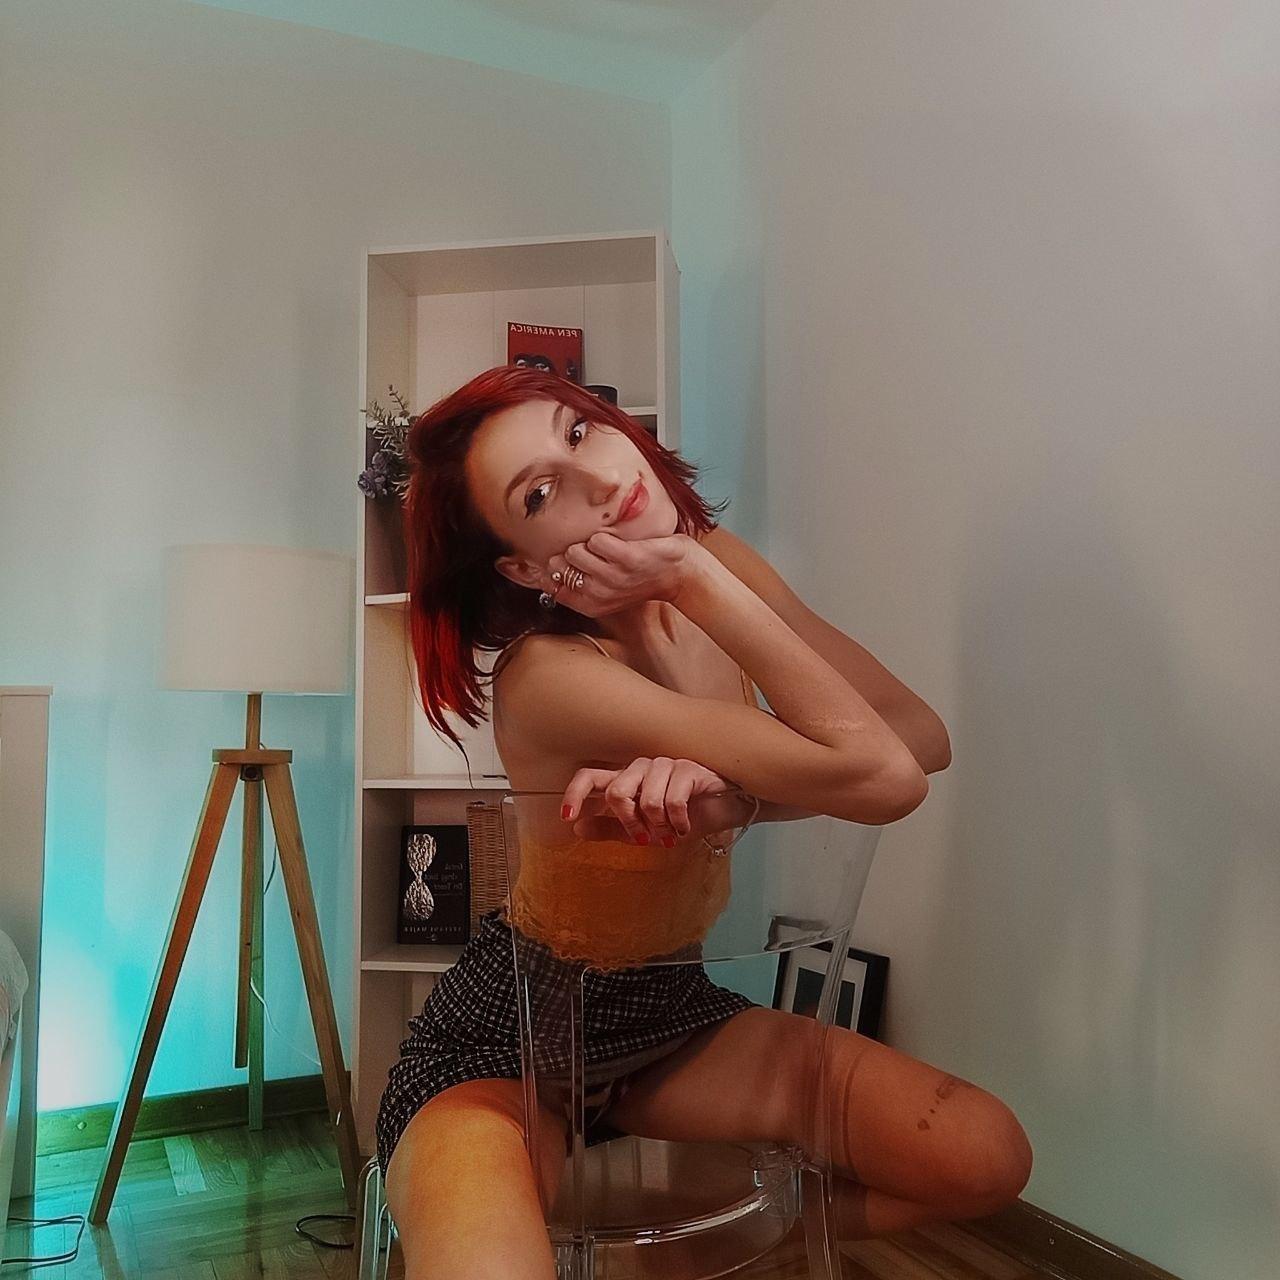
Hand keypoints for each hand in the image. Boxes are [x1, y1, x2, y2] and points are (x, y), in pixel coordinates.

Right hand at [542, 529, 704, 617]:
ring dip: (589, 543)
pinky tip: (619, 542)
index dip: (549, 570)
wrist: (680, 574)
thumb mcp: (606, 591)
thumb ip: (575, 585)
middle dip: (570, 553)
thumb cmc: (641, 578)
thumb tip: (540, 571)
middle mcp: (599, 595)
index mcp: (591, 605)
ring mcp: (613, 578)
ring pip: (575, 551)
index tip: (563, 562)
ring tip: (608, 548)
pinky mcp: (627, 560)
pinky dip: (605, 536)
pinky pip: (597, 540)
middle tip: (594, 554)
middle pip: (558, 566)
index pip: (550, 587)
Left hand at [560, 757, 750, 845]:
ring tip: (670, 831)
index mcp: (627, 779)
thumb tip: (577, 827)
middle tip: (644, 837)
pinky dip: (678, 820)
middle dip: (629, 822)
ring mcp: (666, 765)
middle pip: (616, 790)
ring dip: (659, 824)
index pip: (590, 776)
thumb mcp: (644, 830)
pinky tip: (685, 825)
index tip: (567, 816)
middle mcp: (642, 768)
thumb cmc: (686, 815)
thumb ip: (611, 828)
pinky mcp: (690, 769)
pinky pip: (673, 798)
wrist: (726, 810)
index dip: (575, 794)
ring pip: (647, 798)